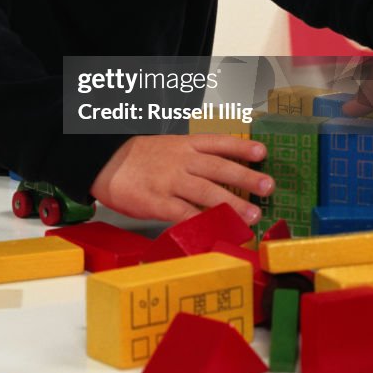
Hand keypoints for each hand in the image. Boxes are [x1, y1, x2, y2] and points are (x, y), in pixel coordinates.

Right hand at [89, 133, 272, 224]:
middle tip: (268, 186)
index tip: (262, 152)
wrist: (104, 163)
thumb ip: (194, 158)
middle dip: (245, 177)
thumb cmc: (139, 159)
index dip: (241, 147)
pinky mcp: (156, 202)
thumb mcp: (169, 148)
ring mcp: (169, 181)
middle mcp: (180, 161)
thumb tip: (225, 171)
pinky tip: (216, 230)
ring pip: (206, 192)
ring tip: (252, 215)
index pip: (218, 142)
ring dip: (232, 204)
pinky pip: (182, 213)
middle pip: (218, 168)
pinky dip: (200, 222)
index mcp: (184, 145)